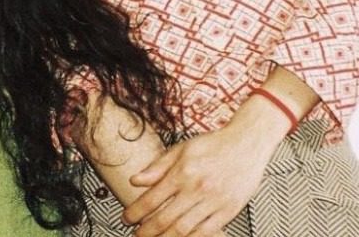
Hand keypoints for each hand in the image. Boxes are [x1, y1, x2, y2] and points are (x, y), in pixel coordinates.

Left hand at [121, 103, 283, 236]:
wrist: (246, 145)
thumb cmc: (213, 145)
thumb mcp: (180, 149)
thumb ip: (157, 167)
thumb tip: (135, 180)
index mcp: (182, 173)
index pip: (152, 199)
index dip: (136, 212)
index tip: (127, 218)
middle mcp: (197, 189)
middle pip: (165, 218)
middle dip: (147, 230)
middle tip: (137, 234)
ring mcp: (214, 202)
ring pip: (184, 229)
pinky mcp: (229, 211)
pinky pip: (207, 232)